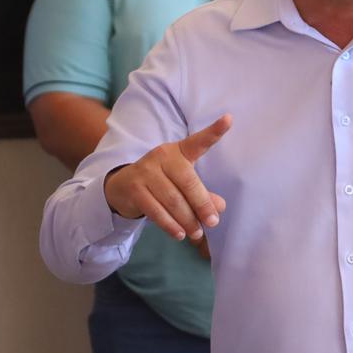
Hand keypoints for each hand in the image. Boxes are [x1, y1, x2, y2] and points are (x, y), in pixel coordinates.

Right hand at [103, 115, 230, 245]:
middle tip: (213, 222)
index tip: (229, 119)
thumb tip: (220, 207)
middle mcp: (162, 156)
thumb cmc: (162, 182)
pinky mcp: (134, 189)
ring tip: (197, 233)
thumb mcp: (183, 184)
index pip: (198, 142)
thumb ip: (203, 194)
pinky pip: (156, 211)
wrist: (123, 186)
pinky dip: (170, 225)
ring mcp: (146, 171)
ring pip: (173, 200)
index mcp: (179, 151)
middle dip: (202, 204)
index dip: (214, 131)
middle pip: (188, 182)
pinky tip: (180, 234)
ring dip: (187, 220)